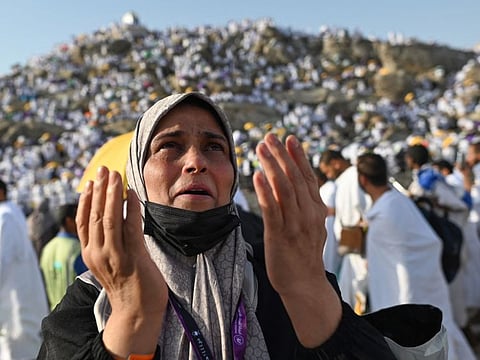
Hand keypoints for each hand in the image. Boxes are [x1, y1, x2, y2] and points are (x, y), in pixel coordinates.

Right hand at [76, 166, 166, 356]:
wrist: (138, 311)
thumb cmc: (128, 284)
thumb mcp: (111, 263)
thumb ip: (107, 244)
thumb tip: (111, 220)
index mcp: (90, 254)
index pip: (83, 222)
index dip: (86, 201)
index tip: (90, 183)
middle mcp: (98, 253)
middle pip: (94, 216)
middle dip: (99, 190)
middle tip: (103, 170)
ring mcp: (115, 256)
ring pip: (109, 218)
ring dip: (112, 194)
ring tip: (115, 176)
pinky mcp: (133, 257)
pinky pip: (130, 227)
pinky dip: (130, 208)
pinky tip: (132, 194)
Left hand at [253, 134, 340, 346]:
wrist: (305, 284)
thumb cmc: (304, 254)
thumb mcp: (312, 227)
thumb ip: (308, 207)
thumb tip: (304, 189)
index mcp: (317, 209)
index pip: (307, 177)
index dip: (298, 156)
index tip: (289, 139)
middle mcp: (309, 213)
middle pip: (295, 178)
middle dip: (281, 155)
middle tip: (270, 137)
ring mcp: (296, 224)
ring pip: (284, 189)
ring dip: (272, 166)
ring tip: (261, 149)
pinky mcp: (280, 235)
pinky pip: (273, 209)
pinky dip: (265, 191)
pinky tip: (257, 176)